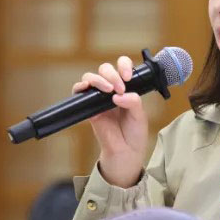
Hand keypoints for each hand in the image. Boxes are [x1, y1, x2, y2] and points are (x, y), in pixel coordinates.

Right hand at [72, 57, 147, 187]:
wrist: (126, 153)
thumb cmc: (134, 134)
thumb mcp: (140, 116)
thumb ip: (133, 101)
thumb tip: (119, 94)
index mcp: (126, 89)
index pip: (122, 67)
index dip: (123, 66)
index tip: (128, 77)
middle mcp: (111, 90)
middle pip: (105, 69)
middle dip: (111, 74)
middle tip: (119, 88)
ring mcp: (98, 98)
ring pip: (91, 77)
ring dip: (98, 79)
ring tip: (107, 90)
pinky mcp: (88, 108)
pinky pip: (79, 92)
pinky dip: (80, 87)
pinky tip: (87, 89)